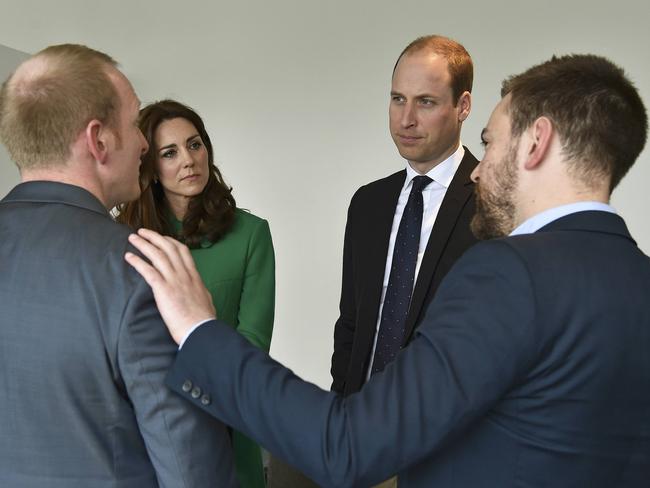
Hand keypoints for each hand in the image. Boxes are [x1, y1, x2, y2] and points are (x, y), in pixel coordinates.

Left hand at [124, 228, 215, 344]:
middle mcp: (184, 274)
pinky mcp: (164, 290)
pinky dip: (137, 262)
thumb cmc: (203, 320)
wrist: (201, 329)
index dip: (170, 241)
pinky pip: (148, 271)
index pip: (182, 251)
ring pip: (157, 255)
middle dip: (154, 237)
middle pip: (168, 248)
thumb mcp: (205, 299)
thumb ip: (199, 290)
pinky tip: (128, 257)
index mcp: (194, 276)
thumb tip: (199, 288)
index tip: (161, 238)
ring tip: (132, 238)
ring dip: (144, 244)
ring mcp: (174, 281)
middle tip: (142, 232)